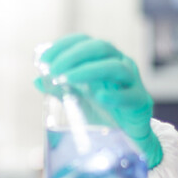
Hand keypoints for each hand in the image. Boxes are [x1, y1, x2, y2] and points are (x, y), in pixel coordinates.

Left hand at [34, 34, 162, 167]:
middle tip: (53, 70)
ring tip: (66, 80)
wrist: (129, 137)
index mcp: (104, 59)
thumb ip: (59, 89)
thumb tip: (36, 81)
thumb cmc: (104, 112)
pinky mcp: (140, 101)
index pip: (85, 41)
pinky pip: (129, 95)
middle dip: (74, 55)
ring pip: (115, 67)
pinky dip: (114, 95)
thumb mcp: (78, 98)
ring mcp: (132, 82)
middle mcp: (120, 64)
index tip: (44, 58)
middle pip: (101, 48)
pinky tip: (99, 97)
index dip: (64, 45)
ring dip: (88, 71)